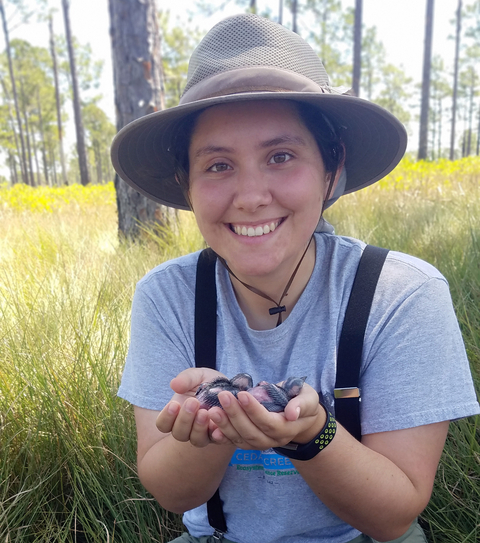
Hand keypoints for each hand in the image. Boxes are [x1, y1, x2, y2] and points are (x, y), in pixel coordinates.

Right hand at [155, 367, 226, 447]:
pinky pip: (217, 440)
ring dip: (198, 427)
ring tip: (205, 412)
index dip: (166, 417)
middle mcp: (188, 428)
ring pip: (196, 440)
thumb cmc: (207, 382)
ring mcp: (204, 434)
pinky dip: (217, 434)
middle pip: (179, 434)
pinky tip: (218, 425)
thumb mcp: (197, 376)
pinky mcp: (220, 436)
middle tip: (193, 402)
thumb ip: (186, 379)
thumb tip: (174, 385)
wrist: (229, 388)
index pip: (163, 424)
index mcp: (176, 415)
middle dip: (185, 419)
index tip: (174, 404)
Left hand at [207, 382, 325, 449]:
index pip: (268, 422)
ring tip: (213, 409)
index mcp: (287, 428)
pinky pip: (234, 441)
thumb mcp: (309, 398)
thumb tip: (292, 413)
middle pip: (251, 432)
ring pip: (241, 439)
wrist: (301, 419)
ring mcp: (260, 443)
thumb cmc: (303, 402)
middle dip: (235, 415)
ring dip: (225, 425)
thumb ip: (302, 404)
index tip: (242, 394)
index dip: (254, 410)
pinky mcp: (249, 442)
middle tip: (223, 396)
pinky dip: (222, 435)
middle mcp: (272, 440)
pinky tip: (210, 424)